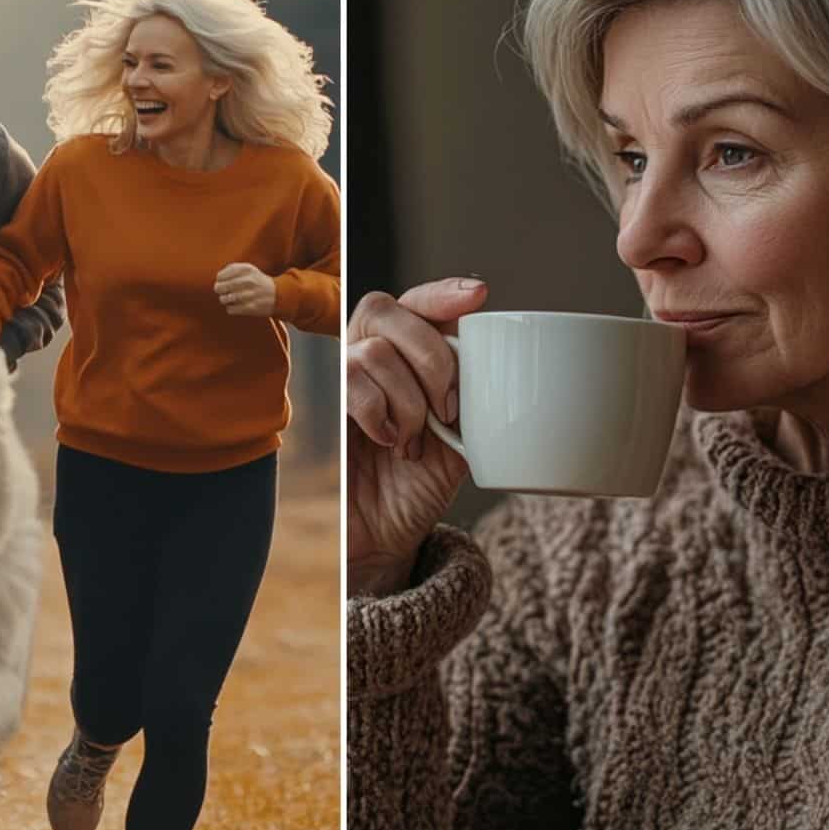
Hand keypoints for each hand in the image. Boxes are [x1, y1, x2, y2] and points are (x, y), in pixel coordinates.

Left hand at [215, 262, 276, 316]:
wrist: (279, 294)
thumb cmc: (258, 281)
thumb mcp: (248, 269)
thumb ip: (232, 269)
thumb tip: (218, 278)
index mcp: (247, 269)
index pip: (221, 275)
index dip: (219, 279)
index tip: (222, 281)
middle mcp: (249, 281)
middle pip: (221, 287)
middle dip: (219, 290)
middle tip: (221, 291)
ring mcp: (251, 295)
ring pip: (225, 299)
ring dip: (224, 300)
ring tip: (228, 299)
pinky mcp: (251, 308)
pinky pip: (231, 309)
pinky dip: (230, 308)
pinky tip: (235, 306)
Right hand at [346, 278, 486, 597]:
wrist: (386, 536)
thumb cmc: (421, 486)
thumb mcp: (463, 438)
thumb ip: (473, 396)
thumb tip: (503, 363)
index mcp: (407, 356)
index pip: (418, 303)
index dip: (443, 293)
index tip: (477, 296)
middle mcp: (371, 357)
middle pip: (388, 310)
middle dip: (429, 355)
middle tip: (447, 408)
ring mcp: (345, 380)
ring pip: (374, 351)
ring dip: (407, 400)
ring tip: (414, 440)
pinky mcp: (325, 407)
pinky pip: (351, 382)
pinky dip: (379, 413)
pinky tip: (391, 442)